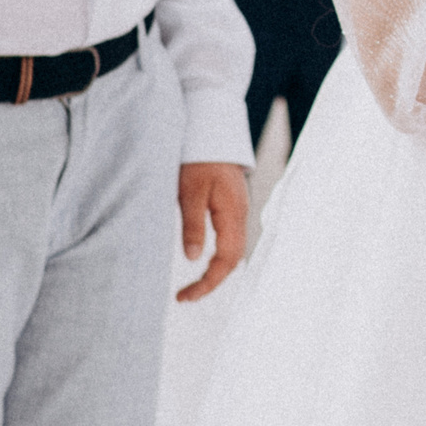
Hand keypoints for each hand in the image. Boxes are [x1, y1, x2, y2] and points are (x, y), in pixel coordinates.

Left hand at [176, 161, 249, 301]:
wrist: (211, 129)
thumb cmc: (198, 158)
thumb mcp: (189, 192)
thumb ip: (193, 225)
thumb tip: (192, 259)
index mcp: (233, 213)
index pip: (226, 259)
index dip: (208, 282)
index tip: (185, 296)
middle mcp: (239, 215)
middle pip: (233, 259)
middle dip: (211, 281)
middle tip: (185, 297)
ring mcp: (236, 210)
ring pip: (232, 250)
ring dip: (213, 270)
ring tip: (191, 286)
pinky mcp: (230, 206)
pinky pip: (229, 239)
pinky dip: (217, 256)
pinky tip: (202, 260)